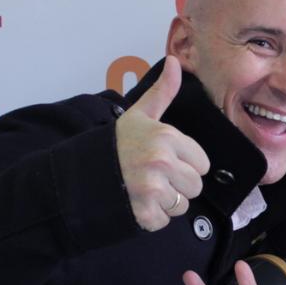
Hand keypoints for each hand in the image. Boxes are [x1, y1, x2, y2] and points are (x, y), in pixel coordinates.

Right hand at [115, 56, 210, 229]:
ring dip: (166, 202)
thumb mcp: (140, 115)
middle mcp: (162, 162)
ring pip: (182, 205)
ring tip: (143, 188)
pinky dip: (152, 217)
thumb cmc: (118, 144)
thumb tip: (175, 62)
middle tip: (152, 176)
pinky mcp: (144, 213)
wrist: (82, 172)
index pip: (203, 164)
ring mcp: (152, 189)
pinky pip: (165, 221)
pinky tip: (136, 203)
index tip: (164, 159)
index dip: (186, 164)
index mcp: (167, 138)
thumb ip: (163, 92)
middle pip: (196, 187)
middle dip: (178, 185)